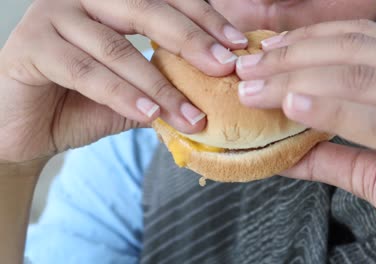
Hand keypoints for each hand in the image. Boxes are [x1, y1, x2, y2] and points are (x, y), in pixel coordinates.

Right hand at [0, 0, 245, 163]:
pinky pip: (86, 71)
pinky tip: (150, 115)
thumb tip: (216, 93)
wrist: (23, 128)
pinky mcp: (30, 46)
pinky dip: (122, 95)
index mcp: (109, 1)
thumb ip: (165, 86)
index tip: (237, 45)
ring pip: (117, 46)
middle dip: (190, 39)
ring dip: (160, 84)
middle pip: (144, 8)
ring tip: (191, 115)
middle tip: (225, 66)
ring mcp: (52, 16)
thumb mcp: (133, 94)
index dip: (204, 18)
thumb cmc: (79, 103)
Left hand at [236, 20, 375, 262]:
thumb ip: (335, 155)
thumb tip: (283, 150)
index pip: (366, 41)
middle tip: (248, 70)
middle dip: (294, 59)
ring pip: (368, 81)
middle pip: (359, 54)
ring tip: (257, 89)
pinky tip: (295, 106)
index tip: (268, 52)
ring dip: (300, 80)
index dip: (310, 41)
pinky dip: (336, 112)